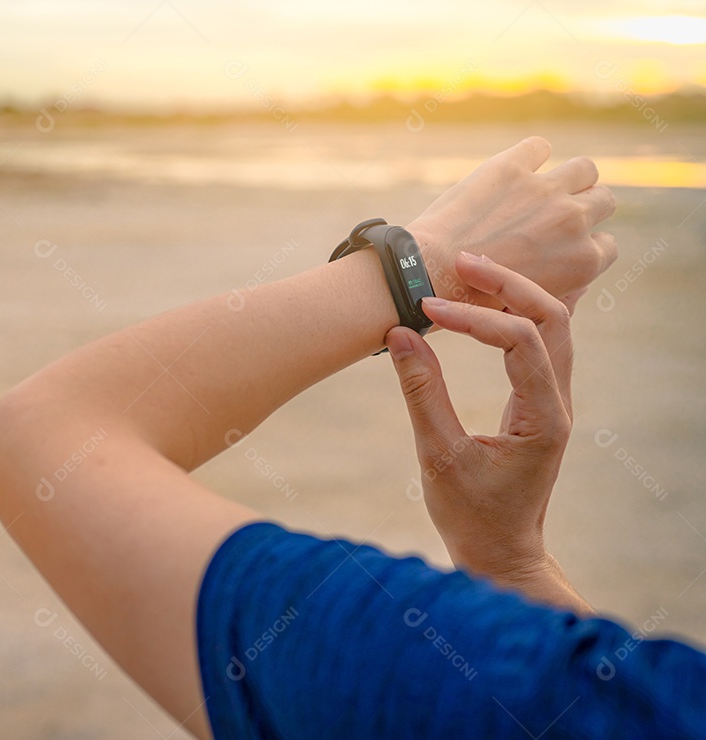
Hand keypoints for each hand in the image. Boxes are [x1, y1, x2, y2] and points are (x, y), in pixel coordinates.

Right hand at [384, 252, 585, 586]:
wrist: (500, 553)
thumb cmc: (470, 515)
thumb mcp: (437, 456)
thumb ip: (421, 393)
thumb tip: (400, 333)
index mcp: (543, 419)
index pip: (520, 341)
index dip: (473, 318)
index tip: (426, 310)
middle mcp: (559, 403)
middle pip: (554, 317)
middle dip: (509, 283)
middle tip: (462, 262)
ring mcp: (555, 401)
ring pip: (553, 325)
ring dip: (516, 293)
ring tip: (470, 272)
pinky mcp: (541, 402)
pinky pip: (542, 342)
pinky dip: (516, 314)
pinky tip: (487, 301)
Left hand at [408, 136, 616, 307]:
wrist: (428, 276)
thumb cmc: (470, 301)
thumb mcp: (530, 307)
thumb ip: (560, 290)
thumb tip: (578, 282)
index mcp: (583, 262)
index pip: (607, 245)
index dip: (584, 244)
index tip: (563, 246)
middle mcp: (574, 221)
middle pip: (603, 201)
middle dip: (584, 207)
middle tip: (553, 215)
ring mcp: (546, 190)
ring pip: (584, 168)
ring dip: (569, 176)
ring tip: (540, 188)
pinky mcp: (512, 167)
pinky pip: (538, 147)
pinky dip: (530, 155)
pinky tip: (512, 171)